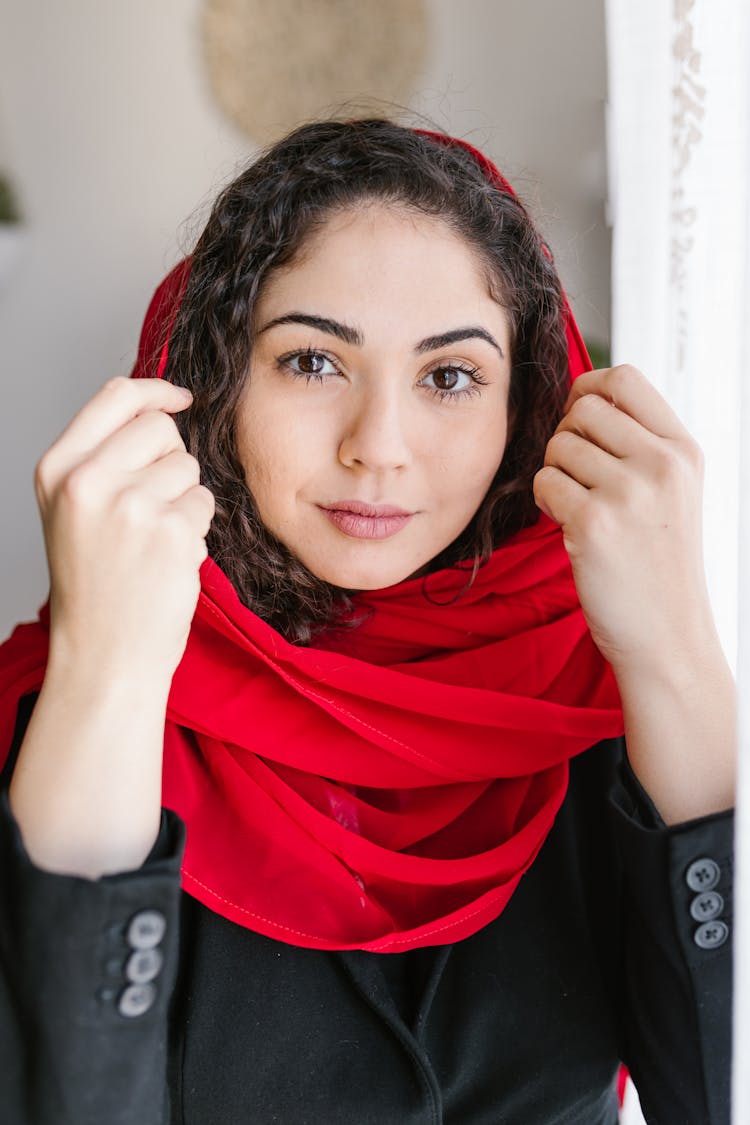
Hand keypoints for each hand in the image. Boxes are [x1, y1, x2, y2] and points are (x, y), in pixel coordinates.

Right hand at [34, 376, 214, 685]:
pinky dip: (195, 530)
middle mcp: (88, 480)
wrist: (104, 653)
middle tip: (152, 506)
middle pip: (160, 428)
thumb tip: (162, 407)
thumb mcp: (75, 509)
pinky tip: (168, 559)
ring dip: (183, 500)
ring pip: (188, 467)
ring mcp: (130, 505)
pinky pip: (204, 503)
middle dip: (171, 459)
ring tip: (153, 540)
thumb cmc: (95, 583)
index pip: (115, 396)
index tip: (181, 398)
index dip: (156, 390)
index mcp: (58, 468)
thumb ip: (105, 455)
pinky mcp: (171, 531)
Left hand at [533, 364, 710, 675]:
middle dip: (565, 439)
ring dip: (554, 474)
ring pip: (557, 446)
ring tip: (576, 506)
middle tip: (576, 478)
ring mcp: (629, 492)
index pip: (624, 378)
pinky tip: (568, 526)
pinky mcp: (594, 523)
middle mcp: (662, 464)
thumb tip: (583, 398)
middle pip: (583, 409)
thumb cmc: (659, 564)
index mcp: (683, 449)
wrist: (667, 636)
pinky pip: (543, 482)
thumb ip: (640, 443)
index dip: (588, 390)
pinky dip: (545, 503)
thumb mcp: (673, 491)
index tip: (579, 421)